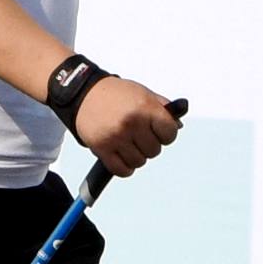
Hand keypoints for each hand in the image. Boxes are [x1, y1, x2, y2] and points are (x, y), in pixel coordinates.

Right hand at [65, 71, 185, 178]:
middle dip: (150, 145)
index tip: (160, 132)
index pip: (170, 133)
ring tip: (129, 144)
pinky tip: (122, 156)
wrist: (83, 93)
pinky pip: (122, 170)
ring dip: (136, 156)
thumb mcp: (143, 93)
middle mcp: (131, 122)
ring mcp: (116, 136)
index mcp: (145, 107)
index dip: (167, 134)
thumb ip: (163, 108)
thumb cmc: (115, 93)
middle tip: (139, 136)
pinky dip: (125, 168)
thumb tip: (179, 126)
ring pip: (139, 162)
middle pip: (155, 150)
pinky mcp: (101, 148)